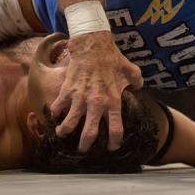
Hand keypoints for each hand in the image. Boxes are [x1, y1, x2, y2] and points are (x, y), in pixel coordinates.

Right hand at [49, 31, 142, 151]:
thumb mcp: (130, 70)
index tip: (111, 147)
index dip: (114, 142)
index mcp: (113, 101)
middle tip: (84, 149)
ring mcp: (79, 99)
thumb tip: (139, 86)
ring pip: (69, 124)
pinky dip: (55, 113)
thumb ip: (137, 81)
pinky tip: (55, 115)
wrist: (92, 45)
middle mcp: (96, 104)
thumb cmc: (112, 58)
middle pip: (90, 134)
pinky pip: (57, 107)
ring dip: (64, 132)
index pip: (115, 129)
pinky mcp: (67, 91)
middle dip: (86, 145)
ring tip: (62, 134)